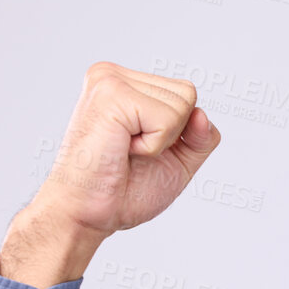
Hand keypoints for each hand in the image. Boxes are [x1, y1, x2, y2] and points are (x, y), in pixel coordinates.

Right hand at [0, 63, 220, 286]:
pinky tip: (121, 149)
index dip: (177, 133)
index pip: (185, 94)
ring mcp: (109, 80)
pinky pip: (168, 118)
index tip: (137, 149)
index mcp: (124, 83)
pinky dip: (153, 146)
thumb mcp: (177, 162)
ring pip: (183, 105)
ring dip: (160, 141)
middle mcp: (112, 74)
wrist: (86, 215)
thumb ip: (199, 138)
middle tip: (129, 152)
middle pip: (188, 94)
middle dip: (171, 135)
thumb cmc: (122, 192)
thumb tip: (202, 114)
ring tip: (123, 150)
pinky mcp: (111, 94)